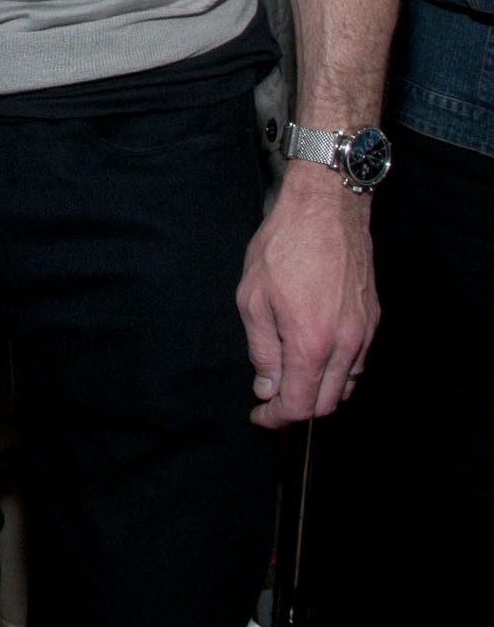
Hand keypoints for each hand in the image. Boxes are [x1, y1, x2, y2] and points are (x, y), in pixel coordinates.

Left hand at [236, 163, 377, 428]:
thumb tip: (267, 386)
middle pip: (326, 403)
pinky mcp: (373, 318)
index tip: (261, 416)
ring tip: (291, 376)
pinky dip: (337, 371)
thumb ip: (262, 349)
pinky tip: (315, 355)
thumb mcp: (253, 297)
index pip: (299, 405)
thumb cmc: (286, 245)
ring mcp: (363, 332)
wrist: (326, 208)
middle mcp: (345, 344)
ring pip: (345, 385)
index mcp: (311, 342)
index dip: (276, 418)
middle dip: (297, 409)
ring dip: (319, 391)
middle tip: (271, 400)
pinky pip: (357, 361)